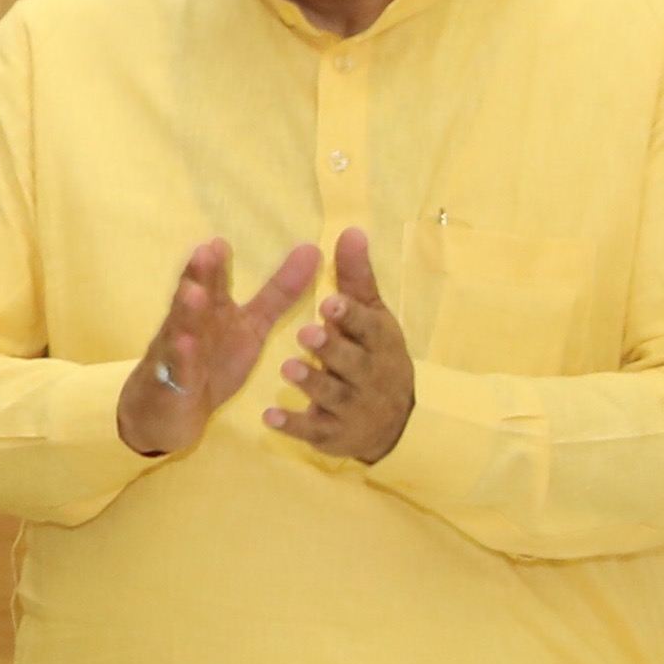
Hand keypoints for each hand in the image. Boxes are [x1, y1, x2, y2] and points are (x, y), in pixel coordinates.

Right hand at [117, 235, 316, 459]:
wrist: (169, 411)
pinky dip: (182, 357)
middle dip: (197, 276)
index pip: (211, 283)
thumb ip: (278, 293)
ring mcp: (178, 354)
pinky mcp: (174, 384)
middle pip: (193, 297)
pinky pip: (179, 369)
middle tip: (204, 251)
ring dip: (186, 311)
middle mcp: (191, 326)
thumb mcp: (250, 327)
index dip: (214, 264)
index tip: (219, 242)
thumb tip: (312, 250)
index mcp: (210, 312)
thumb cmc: (211, 362)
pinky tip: (186, 344)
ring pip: (181, 329)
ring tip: (193, 293)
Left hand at [263, 226, 416, 465]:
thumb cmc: (373, 355)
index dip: (351, 317)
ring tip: (286, 368)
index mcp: (379, 342)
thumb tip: (351, 229)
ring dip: (311, 382)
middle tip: (305, 333)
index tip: (329, 303)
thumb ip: (355, 278)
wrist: (393, 423)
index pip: (368, 327)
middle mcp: (370, 376)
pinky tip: (269, 417)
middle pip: (351, 362)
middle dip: (331, 349)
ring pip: (332, 395)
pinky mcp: (332, 434)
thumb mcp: (370, 316)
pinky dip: (293, 425)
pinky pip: (313, 430)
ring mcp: (352, 408)